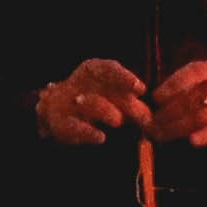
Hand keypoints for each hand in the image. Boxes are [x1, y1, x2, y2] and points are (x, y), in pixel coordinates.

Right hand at [32, 59, 149, 144]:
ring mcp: (67, 102)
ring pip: (87, 103)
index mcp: (92, 70)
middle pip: (102, 88)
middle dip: (124, 102)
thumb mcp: (112, 97)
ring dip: (105, 111)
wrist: (54, 111)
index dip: (124, 77)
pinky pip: (74, 126)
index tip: (140, 89)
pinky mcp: (60, 123)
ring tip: (118, 121)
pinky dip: (88, 132)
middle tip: (143, 117)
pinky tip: (101, 137)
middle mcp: (79, 83)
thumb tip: (152, 119)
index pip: (108, 68)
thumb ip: (131, 105)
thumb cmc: (93, 100)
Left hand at [152, 60, 206, 148]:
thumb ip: (185, 88)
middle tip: (151, 123)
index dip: (173, 85)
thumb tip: (154, 99)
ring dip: (178, 126)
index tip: (156, 97)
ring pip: (201, 115)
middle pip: (193, 97)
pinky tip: (192, 140)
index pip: (192, 73)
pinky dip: (204, 135)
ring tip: (160, 134)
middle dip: (169, 112)